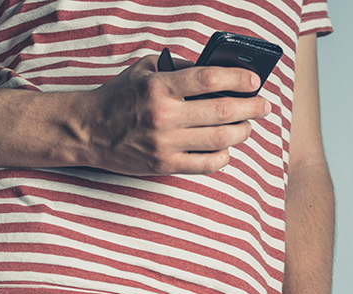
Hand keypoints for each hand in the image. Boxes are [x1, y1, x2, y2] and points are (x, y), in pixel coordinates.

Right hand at [79, 54, 271, 174]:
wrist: (88, 131)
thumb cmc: (119, 97)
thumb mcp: (144, 70)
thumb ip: (178, 68)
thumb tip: (217, 71)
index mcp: (158, 87)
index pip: (209, 79)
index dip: (238, 79)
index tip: (254, 80)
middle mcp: (163, 116)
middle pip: (222, 112)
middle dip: (251, 108)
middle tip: (264, 105)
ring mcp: (164, 144)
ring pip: (219, 140)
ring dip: (241, 132)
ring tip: (247, 126)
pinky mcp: (164, 166)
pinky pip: (205, 164)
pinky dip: (223, 156)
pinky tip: (227, 148)